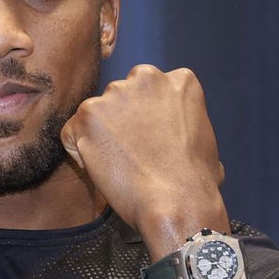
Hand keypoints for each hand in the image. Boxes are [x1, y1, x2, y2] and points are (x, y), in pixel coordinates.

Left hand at [60, 65, 227, 250]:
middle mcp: (146, 78)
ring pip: (97, 112)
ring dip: (101, 134)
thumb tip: (181, 138)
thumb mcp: (205, 140)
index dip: (149, 117)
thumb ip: (186, 124)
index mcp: (180, 81)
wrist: (175, 201)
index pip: (153, 90)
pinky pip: (73, 131)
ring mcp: (115, 94)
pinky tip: (100, 168)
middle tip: (131, 151)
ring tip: (118, 164)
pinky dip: (79, 150)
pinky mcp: (88, 114)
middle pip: (123, 95)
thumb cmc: (196, 181)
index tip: (151, 139)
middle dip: (123, 118)